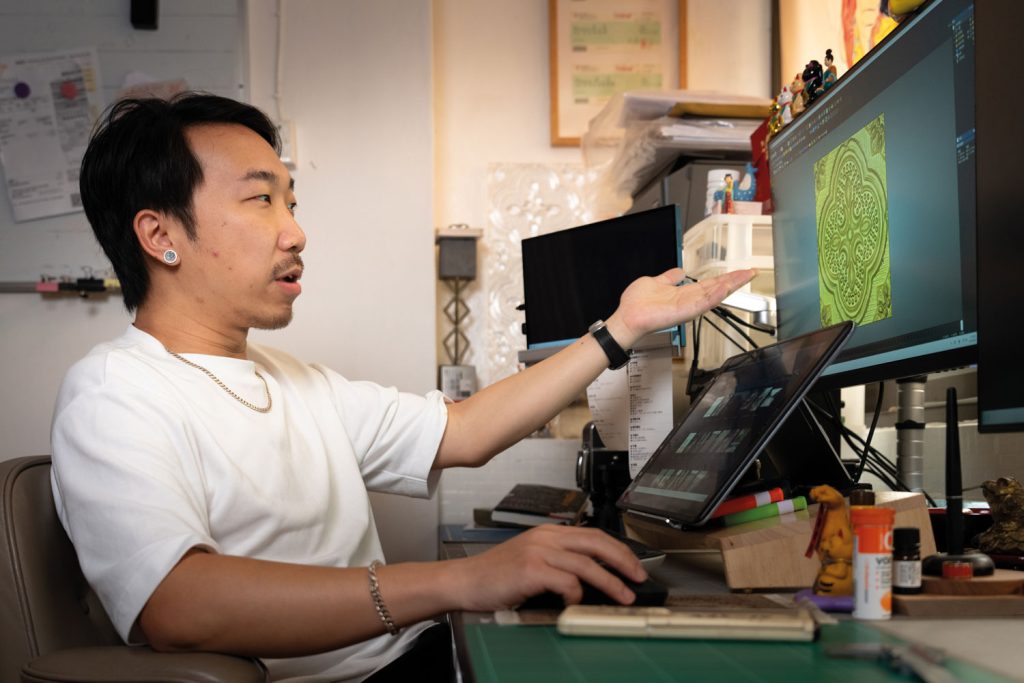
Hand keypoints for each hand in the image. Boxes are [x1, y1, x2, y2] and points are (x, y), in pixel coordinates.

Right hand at [449, 525, 646, 611]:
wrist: (465, 581)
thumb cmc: (496, 576)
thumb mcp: (531, 559)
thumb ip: (558, 561)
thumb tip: (594, 575)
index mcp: (548, 533)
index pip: (593, 534)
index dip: (618, 549)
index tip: (634, 565)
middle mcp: (545, 537)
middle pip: (596, 542)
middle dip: (623, 560)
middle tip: (639, 577)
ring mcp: (538, 552)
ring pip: (586, 563)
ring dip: (610, 582)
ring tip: (623, 596)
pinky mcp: (531, 570)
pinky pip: (566, 581)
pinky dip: (576, 594)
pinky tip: (573, 602)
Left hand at [607, 267, 756, 348]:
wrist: (627, 318)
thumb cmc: (637, 305)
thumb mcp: (655, 282)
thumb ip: (669, 277)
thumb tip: (679, 271)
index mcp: (684, 293)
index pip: (710, 284)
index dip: (725, 277)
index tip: (740, 271)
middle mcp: (689, 300)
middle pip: (717, 288)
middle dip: (734, 280)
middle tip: (751, 272)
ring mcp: (688, 307)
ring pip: (714, 295)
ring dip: (730, 285)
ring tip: (744, 276)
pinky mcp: (684, 312)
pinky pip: (702, 303)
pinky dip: (714, 296)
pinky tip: (725, 288)